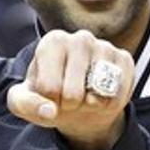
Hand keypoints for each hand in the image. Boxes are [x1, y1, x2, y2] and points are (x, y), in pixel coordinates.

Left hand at [7, 29, 134, 149]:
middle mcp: (80, 38)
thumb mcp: (25, 101)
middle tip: (69, 97)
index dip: (48, 102)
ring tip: (85, 96)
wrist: (79, 102)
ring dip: (90, 106)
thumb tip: (49, 111)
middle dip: (69, 106)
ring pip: (98, 95)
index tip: (50, 93)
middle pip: (73, 94)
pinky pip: (118, 96)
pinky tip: (101, 97)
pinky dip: (109, 106)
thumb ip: (25, 104)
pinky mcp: (124, 60)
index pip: (48, 87)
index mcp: (52, 41)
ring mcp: (105, 47)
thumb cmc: (47, 96)